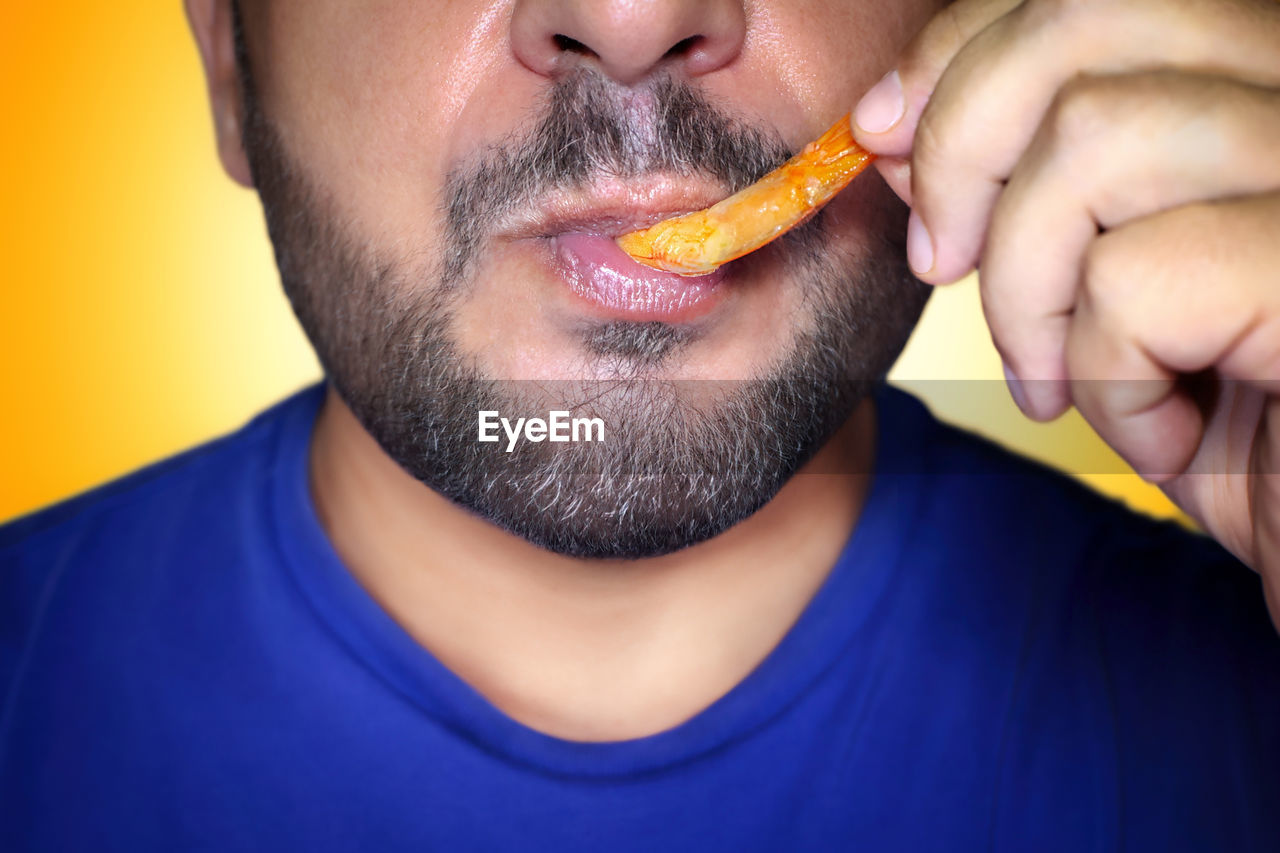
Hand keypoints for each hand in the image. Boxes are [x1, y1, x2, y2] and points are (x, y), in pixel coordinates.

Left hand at [851, 0, 1279, 623]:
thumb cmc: (1236, 426)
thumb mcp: (1105, 296)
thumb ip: (1016, 192)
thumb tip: (895, 124)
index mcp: (1264, 84)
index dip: (961, 48)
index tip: (882, 133)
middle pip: (1087, 20)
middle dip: (962, 147)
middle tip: (939, 263)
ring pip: (1096, 137)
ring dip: (1029, 288)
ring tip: (1060, 380)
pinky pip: (1139, 277)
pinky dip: (1107, 375)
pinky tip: (1160, 432)